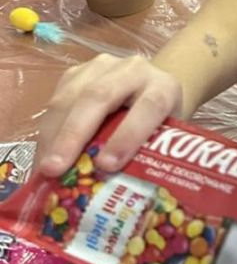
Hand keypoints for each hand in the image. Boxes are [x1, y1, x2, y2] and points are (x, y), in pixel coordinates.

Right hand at [36, 54, 183, 176]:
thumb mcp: (165, 138)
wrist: (152, 88)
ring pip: (71, 96)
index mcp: (164, 87)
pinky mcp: (76, 73)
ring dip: (53, 135)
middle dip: (74, 135)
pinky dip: (47, 131)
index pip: (149, 106)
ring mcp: (101, 67)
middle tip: (55, 169)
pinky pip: (56, 100)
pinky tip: (43, 155)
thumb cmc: (160, 123)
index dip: (128, 136)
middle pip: (99, 97)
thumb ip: (148, 157)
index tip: (107, 166)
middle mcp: (133, 70)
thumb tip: (119, 195)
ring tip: (44, 168)